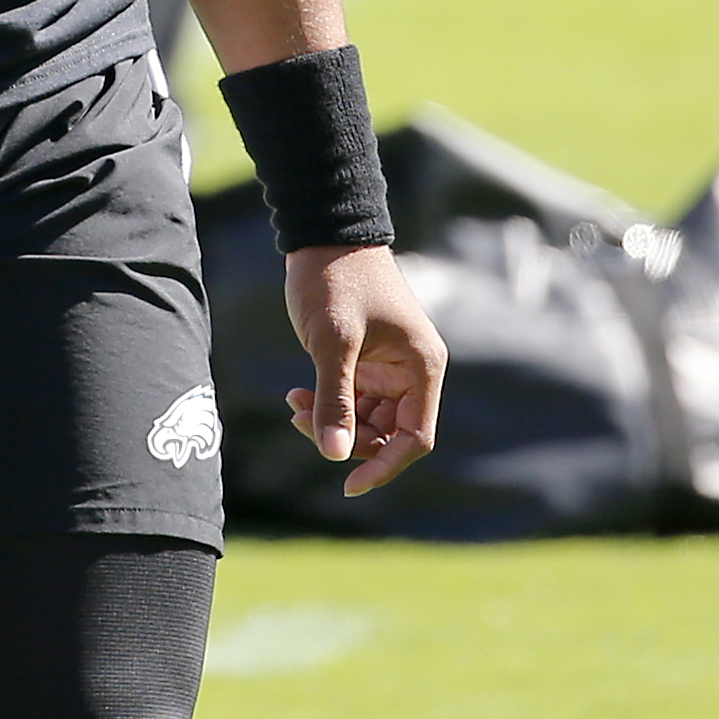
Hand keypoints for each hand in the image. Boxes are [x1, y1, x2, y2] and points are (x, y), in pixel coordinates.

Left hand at [282, 244, 447, 495]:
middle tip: (302, 422)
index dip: (384, 465)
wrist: (324, 232)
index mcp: (423, 367)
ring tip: (295, 406)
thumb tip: (335, 456)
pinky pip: (352, 399)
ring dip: (332, 422)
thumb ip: (336, 400)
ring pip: (367, 420)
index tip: (348, 485)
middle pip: (389, 434)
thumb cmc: (336, 278)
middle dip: (348, 438)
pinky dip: (326, 404)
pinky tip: (296, 396)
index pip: (415, 438)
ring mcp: (388, 368)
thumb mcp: (333, 342)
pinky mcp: (364, 361)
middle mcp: (412, 371)